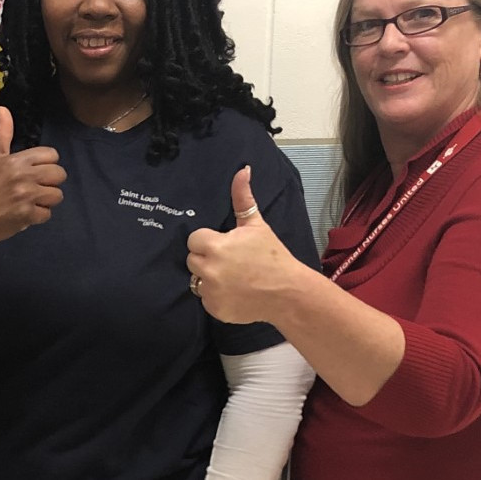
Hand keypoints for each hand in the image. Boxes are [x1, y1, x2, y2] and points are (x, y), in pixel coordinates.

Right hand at [0, 106, 65, 261]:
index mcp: (16, 160)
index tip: (34, 172)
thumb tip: (3, 108)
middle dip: (50, 183)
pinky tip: (25, 214)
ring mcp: (26, 196)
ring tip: (30, 201)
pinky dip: (38, 216)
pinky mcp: (27, 215)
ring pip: (57, 195)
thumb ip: (3, 134)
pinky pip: (48, 214)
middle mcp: (23, 175)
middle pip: (59, 174)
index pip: (51, 155)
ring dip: (46, 201)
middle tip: (35, 188)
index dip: (47, 164)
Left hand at [186, 167, 305, 323]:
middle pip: (193, 260)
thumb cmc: (272, 256)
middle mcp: (208, 269)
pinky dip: (217, 297)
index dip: (209, 241)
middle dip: (208, 259)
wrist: (288, 292)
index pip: (194, 240)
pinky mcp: (215, 309)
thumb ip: (242, 198)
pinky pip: (206, 299)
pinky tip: (235, 292)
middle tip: (231, 261)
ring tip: (233, 277)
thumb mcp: (256, 225)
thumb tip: (242, 170)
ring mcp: (211, 292)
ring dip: (210, 278)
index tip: (226, 245)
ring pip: (197, 279)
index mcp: (215, 246)